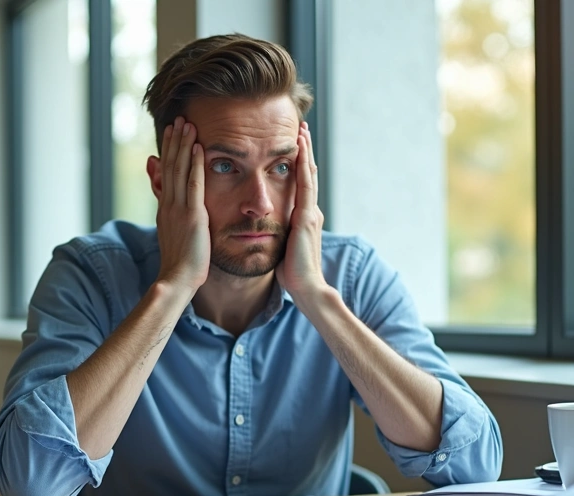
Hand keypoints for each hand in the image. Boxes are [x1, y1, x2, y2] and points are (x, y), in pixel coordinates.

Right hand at [154, 117, 209, 296]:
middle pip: (171, 165)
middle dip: (174, 141)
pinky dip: (194, 164)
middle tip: (178, 118)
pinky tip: (198, 147)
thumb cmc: (180, 262)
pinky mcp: (192, 215)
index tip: (172, 132)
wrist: (177, 279)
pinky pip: (193, 184)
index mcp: (166, 208)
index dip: (170, 151)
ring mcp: (179, 208)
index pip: (167, 172)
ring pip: (179, 169)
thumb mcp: (173, 234)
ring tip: (186, 123)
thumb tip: (171, 208)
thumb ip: (171, 214)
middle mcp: (169, 204)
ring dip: (183, 144)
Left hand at [276, 122, 327, 301]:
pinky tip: (300, 149)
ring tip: (303, 130)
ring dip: (305, 151)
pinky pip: (305, 183)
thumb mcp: (282, 249)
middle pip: (307, 174)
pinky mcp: (306, 216)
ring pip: (308, 174)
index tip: (294, 146)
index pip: (301, 185)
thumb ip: (278, 236)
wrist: (306, 288)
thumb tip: (263, 233)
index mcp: (303, 218)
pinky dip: (303, 164)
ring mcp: (310, 212)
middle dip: (304, 151)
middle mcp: (309, 211)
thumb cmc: (292, 274)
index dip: (298, 165)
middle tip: (301, 128)